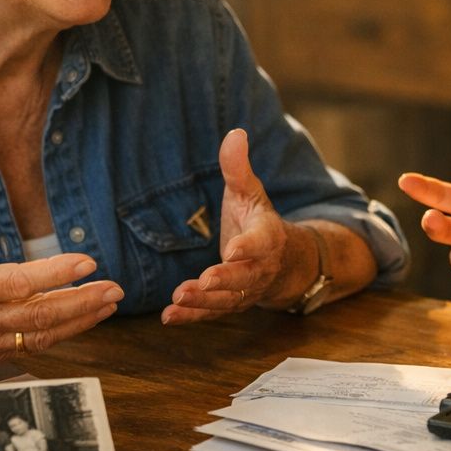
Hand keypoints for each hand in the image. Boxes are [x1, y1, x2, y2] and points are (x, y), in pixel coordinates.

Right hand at [0, 187, 123, 362]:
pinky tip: (82, 319)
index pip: (19, 283)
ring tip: (109, 304)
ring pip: (41, 336)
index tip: (88, 262)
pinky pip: (31, 347)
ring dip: (80, 321)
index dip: (56, 274)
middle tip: (115, 289)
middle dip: (83, 303)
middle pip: (40, 316)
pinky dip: (60, 334)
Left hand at [163, 128, 299, 324]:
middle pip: (245, 277)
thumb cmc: (257, 221)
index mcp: (268, 237)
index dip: (248, 247)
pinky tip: (169, 317)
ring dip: (203, 302)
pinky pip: (212, 314)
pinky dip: (191, 317)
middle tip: (204, 281)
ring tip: (178, 299)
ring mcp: (246, 290)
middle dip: (225, 280)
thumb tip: (235, 132)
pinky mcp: (230, 303)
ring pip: (228, 300)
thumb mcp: (250, 192)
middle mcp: (260, 268)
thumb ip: (238, 168)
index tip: (232, 249)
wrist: (282, 262)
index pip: (261, 243)